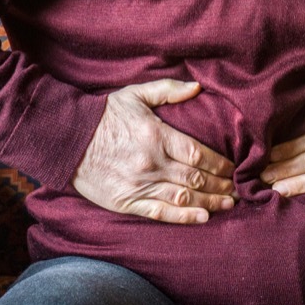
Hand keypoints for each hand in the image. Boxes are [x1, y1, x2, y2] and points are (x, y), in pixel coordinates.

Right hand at [72, 79, 235, 223]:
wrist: (67, 139)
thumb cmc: (104, 115)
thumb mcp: (136, 94)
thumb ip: (168, 90)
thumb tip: (197, 87)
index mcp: (156, 135)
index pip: (198, 154)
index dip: (220, 164)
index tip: (234, 169)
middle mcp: (151, 162)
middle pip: (195, 178)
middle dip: (220, 185)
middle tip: (238, 190)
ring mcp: (139, 184)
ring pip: (182, 197)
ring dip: (209, 202)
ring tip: (228, 204)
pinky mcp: (126, 202)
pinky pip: (160, 212)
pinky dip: (183, 217)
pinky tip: (202, 218)